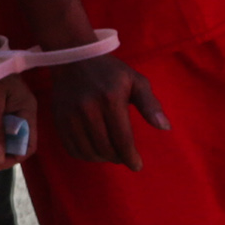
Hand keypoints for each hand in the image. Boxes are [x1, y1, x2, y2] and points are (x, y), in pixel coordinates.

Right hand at [44, 54, 167, 169]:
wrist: (75, 59)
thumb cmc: (111, 72)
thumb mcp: (136, 81)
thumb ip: (151, 105)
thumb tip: (165, 127)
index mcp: (111, 99)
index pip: (122, 139)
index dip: (131, 157)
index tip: (137, 166)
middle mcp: (88, 109)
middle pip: (105, 149)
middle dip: (118, 158)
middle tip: (124, 157)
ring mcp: (70, 116)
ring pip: (89, 152)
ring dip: (102, 158)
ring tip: (111, 153)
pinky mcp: (59, 120)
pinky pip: (72, 149)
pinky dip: (85, 155)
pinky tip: (94, 150)